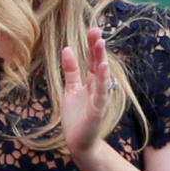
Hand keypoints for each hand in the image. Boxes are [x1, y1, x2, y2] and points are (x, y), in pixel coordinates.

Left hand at [61, 27, 110, 155]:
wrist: (79, 141)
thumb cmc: (76, 115)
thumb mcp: (70, 88)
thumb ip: (71, 70)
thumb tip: (67, 48)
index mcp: (89, 82)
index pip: (91, 59)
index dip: (92, 45)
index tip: (92, 28)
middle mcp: (96, 87)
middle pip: (97, 64)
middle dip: (97, 48)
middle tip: (96, 30)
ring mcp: (98, 98)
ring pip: (100, 76)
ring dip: (100, 60)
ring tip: (100, 43)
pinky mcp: (97, 110)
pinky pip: (100, 93)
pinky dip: (101, 81)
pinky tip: (101, 68)